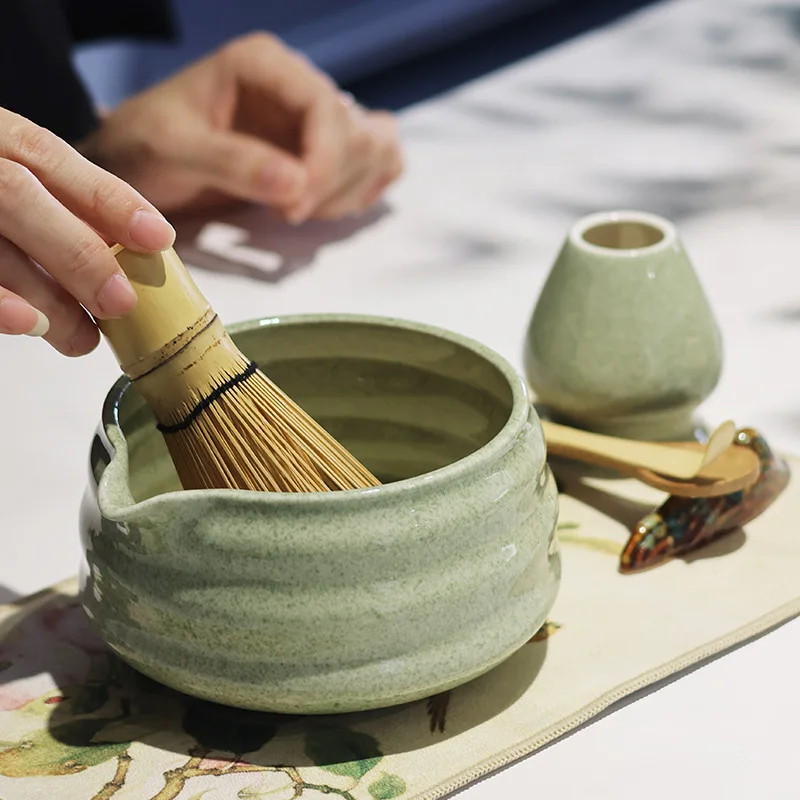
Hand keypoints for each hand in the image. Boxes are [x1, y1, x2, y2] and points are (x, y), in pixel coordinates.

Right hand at [0, 108, 174, 353]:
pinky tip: (25, 324)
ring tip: (81, 337)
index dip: (107, 197)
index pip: (49, 156)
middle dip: (76, 250)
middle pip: (14, 193)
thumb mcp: (12, 181)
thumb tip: (126, 259)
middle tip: (120, 303)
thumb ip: (56, 207)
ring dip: (40, 293)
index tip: (157, 237)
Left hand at [78, 33, 403, 220]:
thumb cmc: (145, 146)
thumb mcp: (173, 150)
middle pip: (358, 133)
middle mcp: (298, 83)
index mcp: (265, 65)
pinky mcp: (322, 148)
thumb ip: (232, 163)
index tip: (293, 210)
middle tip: (284, 214)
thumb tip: (297, 183)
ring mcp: (314, 116)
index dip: (324, 163)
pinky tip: (317, 207)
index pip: (326, 107)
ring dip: (346, 192)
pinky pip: (375, 164)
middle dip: (331, 184)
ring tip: (293, 210)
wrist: (138, 160)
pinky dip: (358, 192)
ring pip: (375, 149)